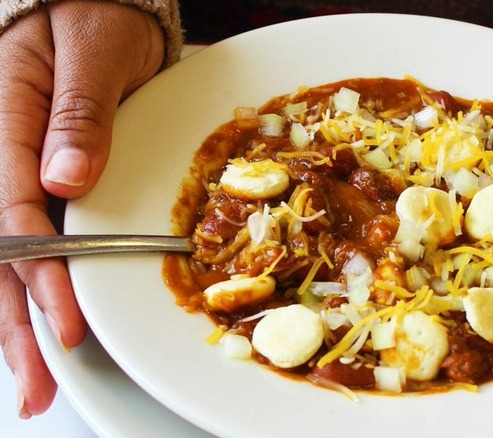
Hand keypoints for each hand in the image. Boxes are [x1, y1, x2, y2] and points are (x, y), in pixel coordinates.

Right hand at [0, 1, 163, 417]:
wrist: (92, 6)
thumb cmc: (93, 19)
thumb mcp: (92, 53)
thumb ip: (78, 113)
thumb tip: (66, 178)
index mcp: (4, 124)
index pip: (13, 215)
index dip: (42, 275)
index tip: (65, 321)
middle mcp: (1, 157)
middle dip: (17, 322)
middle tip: (37, 384)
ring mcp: (14, 174)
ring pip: (4, 257)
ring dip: (15, 320)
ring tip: (33, 378)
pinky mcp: (34, 181)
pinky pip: (23, 239)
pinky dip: (28, 286)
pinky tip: (34, 324)